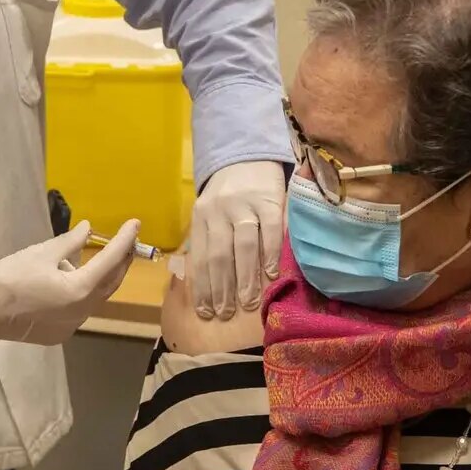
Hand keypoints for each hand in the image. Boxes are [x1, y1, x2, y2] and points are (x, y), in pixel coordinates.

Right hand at [0, 220, 139, 345]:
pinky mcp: (61, 333)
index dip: (124, 240)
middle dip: (121, 261)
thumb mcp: (42, 253)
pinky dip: (84, 293)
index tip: (134, 224)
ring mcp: (72, 325)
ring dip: (102, 278)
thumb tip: (88, 229)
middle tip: (128, 242)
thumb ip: (70, 242)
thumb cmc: (11, 277)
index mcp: (79, 289)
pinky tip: (75, 282)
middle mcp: (82, 311)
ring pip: (96, 298)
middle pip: (110, 283)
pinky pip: (80, 310)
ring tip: (100, 259)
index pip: (110, 260)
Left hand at [188, 161, 287, 319]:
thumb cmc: (228, 194)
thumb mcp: (209, 213)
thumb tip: (206, 285)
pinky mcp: (269, 200)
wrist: (247, 155)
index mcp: (201, 217)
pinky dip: (270, 255)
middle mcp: (219, 211)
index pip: (199, 258)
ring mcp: (244, 205)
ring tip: (248, 304)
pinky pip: (270, 231)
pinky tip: (270, 275)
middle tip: (226, 315)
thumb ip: (207, 241)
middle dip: (222, 290)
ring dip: (245, 279)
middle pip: (219, 256)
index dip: (202, 288)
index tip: (206, 313)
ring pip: (243, 247)